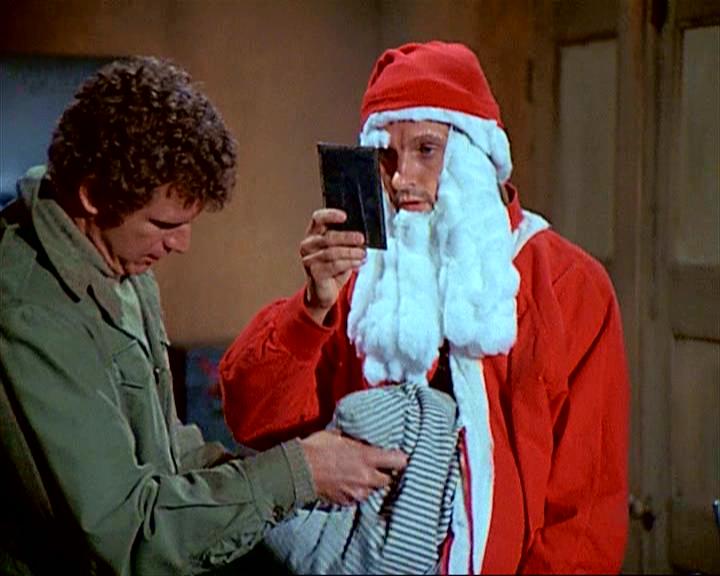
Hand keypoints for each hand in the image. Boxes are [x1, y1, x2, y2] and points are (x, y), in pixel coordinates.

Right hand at [299, 429, 406, 505]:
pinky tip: (347, 484)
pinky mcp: (346, 502)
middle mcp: (366, 477)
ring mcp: (357, 492)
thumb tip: (360, 435)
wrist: (297, 470)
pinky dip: (356, 492)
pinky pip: (358, 498)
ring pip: (373, 491)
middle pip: (389, 480)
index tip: (399, 457)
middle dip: (385, 474)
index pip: (399, 461)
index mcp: (367, 457)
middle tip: (378, 467)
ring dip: (370, 484)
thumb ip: (354, 439)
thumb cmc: (317, 447)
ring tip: (360, 476)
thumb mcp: (338, 435)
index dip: (401, 459)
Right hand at [300, 209, 365, 324]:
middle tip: (361, 239)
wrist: (325, 291)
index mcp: (313, 234)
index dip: (330, 215)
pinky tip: (358, 263)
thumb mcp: (341, 250)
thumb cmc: (334, 268)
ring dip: (351, 252)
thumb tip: (363, 234)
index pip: (318, 218)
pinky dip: (349, 263)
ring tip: (363, 254)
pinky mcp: (314, 273)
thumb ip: (347, 240)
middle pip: (328, 237)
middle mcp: (308, 245)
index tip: (345, 216)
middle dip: (347, 237)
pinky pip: (333, 265)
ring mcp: (309, 259)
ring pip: (332, 252)